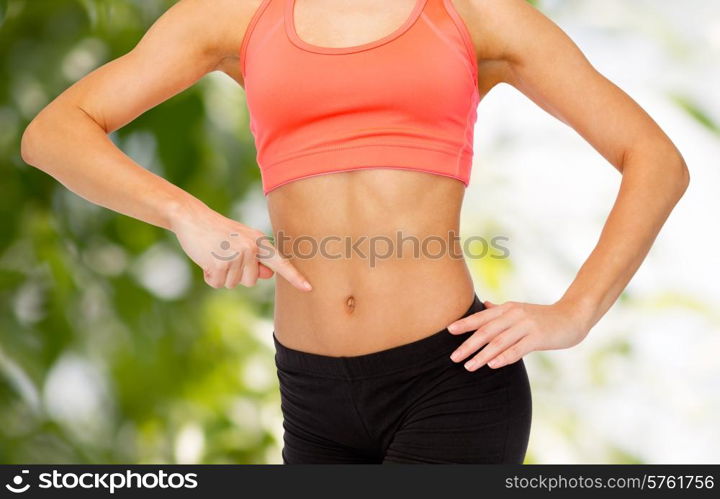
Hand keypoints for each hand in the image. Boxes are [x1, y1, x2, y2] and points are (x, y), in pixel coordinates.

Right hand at [169, 201, 311, 290]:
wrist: (193, 218)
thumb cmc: (219, 231)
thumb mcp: (242, 240)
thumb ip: (256, 257)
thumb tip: (268, 274)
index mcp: (259, 242)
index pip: (280, 262)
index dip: (294, 277)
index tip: (308, 288)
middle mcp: (250, 248)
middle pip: (250, 281)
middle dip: (236, 274)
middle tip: (224, 254)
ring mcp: (235, 256)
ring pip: (233, 284)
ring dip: (221, 275)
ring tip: (214, 254)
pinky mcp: (218, 264)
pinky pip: (217, 284)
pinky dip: (210, 277)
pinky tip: (206, 260)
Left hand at [447, 299, 590, 370]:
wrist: (572, 317)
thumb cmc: (543, 316)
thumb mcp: (520, 310)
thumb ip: (502, 310)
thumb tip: (485, 305)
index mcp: (508, 308)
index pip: (482, 317)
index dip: (465, 324)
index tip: (448, 331)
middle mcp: (514, 314)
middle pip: (486, 331)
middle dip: (468, 344)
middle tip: (453, 357)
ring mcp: (526, 325)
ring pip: (499, 342)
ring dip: (482, 355)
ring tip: (469, 366)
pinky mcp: (538, 337)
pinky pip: (517, 349)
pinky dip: (504, 357)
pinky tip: (492, 365)